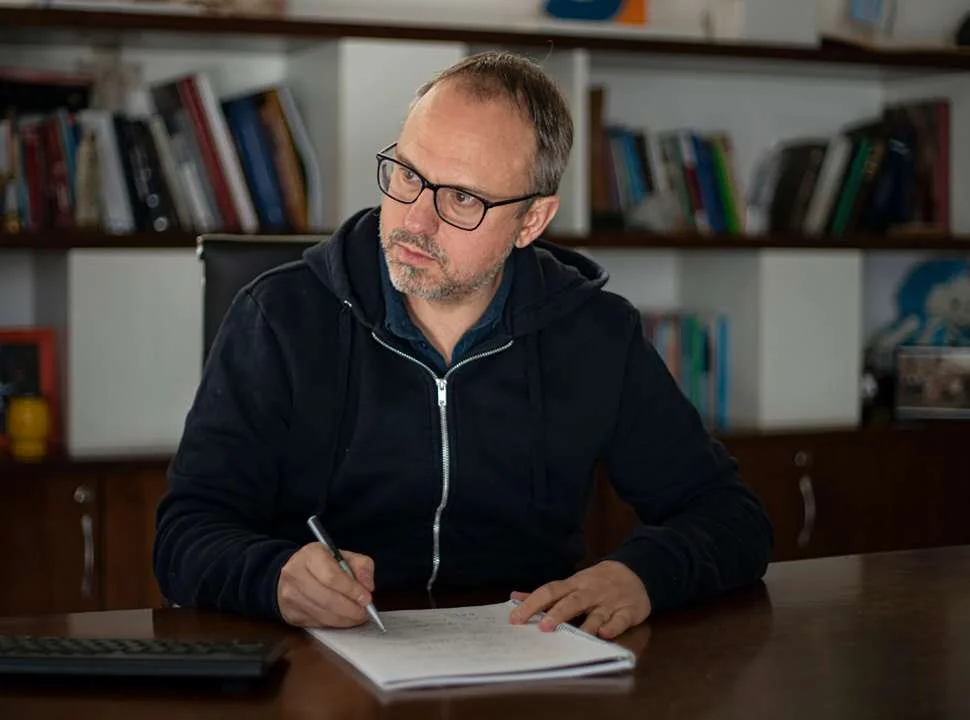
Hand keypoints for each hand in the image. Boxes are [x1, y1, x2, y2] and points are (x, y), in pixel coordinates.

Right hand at [277, 543, 374, 628]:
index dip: (351, 590)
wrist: (294, 573)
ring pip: (322, 614)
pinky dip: (334, 624)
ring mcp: (290, 595)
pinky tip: (344, 619)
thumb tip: (368, 586)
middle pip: (327, 598)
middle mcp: (295, 574)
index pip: (332, 576)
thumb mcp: (344, 556)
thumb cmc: (323, 564)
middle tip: (365, 612)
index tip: (366, 598)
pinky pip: (317, 623)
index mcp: (310, 555)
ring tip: (357, 616)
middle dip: (350, 609)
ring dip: (344, 619)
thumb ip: (362, 566)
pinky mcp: (290, 613)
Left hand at [509, 560, 650, 638]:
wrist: (635, 572)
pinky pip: (620, 619)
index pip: (550, 591)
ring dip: (586, 623)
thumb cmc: (595, 582)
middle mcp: (590, 592)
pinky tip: (605, 634)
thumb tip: (514, 597)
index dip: (532, 604)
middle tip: (543, 628)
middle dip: (558, 614)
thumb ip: (545, 594)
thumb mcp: (571, 583)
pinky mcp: (628, 611)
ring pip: (597, 612)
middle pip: (572, 601)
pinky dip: (613, 626)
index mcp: (573, 585)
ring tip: (575, 635)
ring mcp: (609, 601)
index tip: (515, 619)